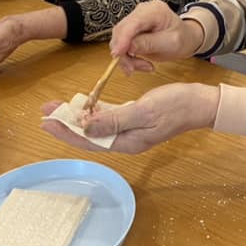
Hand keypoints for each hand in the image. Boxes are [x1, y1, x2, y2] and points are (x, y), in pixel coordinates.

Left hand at [40, 83, 219, 153]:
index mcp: (127, 142)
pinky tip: (84, 104)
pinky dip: (95, 111)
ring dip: (78, 116)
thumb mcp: (143, 111)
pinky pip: (109, 117)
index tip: (47, 121)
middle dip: (66, 123)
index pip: (88, 140)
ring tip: (58, 107)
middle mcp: (125, 140)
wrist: (200, 103)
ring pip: (96, 125)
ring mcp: (130, 130)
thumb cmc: (175, 105)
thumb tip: (85, 128)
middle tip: (45, 111)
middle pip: (89, 135)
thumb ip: (114, 120)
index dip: (66, 131)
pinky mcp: (135, 118)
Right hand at [109, 0, 204, 73]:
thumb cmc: (182, 38)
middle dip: (124, 53)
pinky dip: (128, 57)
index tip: (117, 55)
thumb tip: (128, 48)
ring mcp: (135, 19)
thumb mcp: (171, 43)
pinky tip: (140, 63)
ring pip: (118, 39)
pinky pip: (122, 44)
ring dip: (126, 57)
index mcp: (154, 10)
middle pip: (121, 31)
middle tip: (133, 70)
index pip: (132, 23)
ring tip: (144, 67)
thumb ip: (150, 43)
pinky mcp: (131, 29)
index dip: (122, 39)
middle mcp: (141, 11)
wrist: (185, 38)